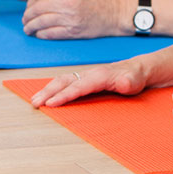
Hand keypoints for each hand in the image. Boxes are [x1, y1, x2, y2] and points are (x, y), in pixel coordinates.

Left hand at [22, 0, 132, 38]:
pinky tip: (39, 34)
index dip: (30, 2)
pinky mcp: (74, 31)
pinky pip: (50, 34)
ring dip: (30, 27)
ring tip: (28, 29)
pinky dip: (41, 35)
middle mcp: (67, 2)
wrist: (116, 12)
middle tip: (25, 19)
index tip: (29, 7)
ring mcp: (70, 18)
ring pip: (41, 22)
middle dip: (27, 15)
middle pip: (36, 9)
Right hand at [29, 60, 147, 107]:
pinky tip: (46, 95)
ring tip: (34, 100)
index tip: (51, 104)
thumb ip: (128, 82)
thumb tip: (123, 82)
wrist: (138, 70)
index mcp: (99, 76)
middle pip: (64, 81)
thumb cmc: (135, 77)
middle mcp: (89, 74)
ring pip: (62, 81)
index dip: (64, 95)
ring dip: (47, 90)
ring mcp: (85, 76)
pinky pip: (65, 82)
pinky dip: (53, 88)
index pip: (78, 87)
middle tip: (34, 103)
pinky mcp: (84, 79)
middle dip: (48, 92)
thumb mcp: (135, 80)